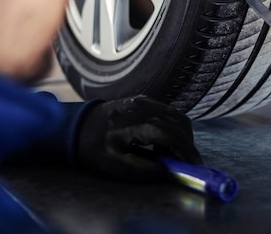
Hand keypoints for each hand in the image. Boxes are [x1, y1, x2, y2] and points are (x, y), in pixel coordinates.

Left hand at [76, 95, 201, 181]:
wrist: (75, 126)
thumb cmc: (92, 148)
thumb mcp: (115, 166)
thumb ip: (145, 170)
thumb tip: (169, 170)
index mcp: (135, 123)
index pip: (172, 134)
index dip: (187, 150)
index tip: (195, 165)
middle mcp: (143, 107)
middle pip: (180, 123)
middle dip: (188, 144)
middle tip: (187, 162)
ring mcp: (144, 100)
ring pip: (177, 116)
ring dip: (182, 135)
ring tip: (173, 154)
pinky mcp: (143, 99)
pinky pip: (168, 112)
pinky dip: (173, 127)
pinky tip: (163, 142)